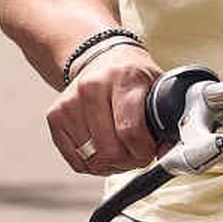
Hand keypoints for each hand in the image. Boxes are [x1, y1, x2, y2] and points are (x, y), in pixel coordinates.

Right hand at [46, 42, 162, 176]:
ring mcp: (70, 102)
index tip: (149, 150)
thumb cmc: (131, 76)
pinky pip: (75, 160)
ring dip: (111, 164)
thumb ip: (165, 120)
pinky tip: (102, 150)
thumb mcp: (156, 87)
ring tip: (120, 149)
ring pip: (92, 158)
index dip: (143, 150)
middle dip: (128, 160)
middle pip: (110, 149)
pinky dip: (91, 164)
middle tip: (136, 153)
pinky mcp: (55, 115)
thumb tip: (167, 153)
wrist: (101, 57)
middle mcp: (92, 88)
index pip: (130, 130)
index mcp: (123, 78)